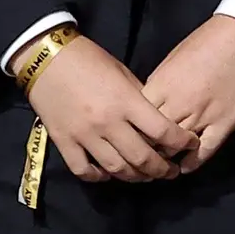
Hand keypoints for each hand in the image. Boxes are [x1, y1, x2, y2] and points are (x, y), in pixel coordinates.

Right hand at [26, 38, 199, 184]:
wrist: (44, 56)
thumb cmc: (88, 59)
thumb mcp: (122, 72)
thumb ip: (139, 98)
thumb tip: (155, 120)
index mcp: (126, 101)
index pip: (163, 131)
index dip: (182, 142)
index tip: (190, 145)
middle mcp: (107, 122)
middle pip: (142, 158)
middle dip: (162, 169)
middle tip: (170, 171)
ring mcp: (84, 134)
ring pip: (116, 169)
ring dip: (135, 177)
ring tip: (144, 176)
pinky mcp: (63, 141)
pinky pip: (84, 170)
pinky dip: (98, 176)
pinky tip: (107, 173)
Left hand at [140, 14, 234, 173]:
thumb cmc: (207, 41)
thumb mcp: (172, 59)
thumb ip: (159, 84)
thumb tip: (149, 102)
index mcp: (162, 85)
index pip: (137, 118)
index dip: (131, 130)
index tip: (129, 136)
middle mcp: (179, 104)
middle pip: (152, 137)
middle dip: (144, 148)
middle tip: (141, 156)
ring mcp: (203, 116)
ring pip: (176, 148)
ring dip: (166, 158)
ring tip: (159, 166)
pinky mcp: (225, 124)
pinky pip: (204, 151)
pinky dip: (193, 162)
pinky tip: (185, 167)